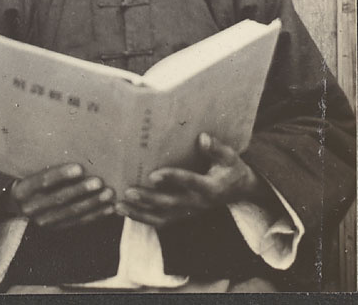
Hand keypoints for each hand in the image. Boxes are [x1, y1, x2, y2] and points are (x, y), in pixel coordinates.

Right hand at [1, 163, 114, 229]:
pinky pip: (79, 222)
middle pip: (59, 198)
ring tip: (108, 193)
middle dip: (81, 190)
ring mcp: (44, 221)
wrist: (20, 203)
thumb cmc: (31, 178)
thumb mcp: (32, 170)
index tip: (80, 168)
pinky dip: (96, 214)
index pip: (43, 181)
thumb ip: (47, 164)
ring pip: (72, 212)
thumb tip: (77, 150)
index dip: (61, 175)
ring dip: (92, 203)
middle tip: (99, 181)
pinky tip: (109, 207)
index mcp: (23, 190)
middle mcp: (31, 208)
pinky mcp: (57, 228)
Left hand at [116, 133, 265, 227]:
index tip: (153, 175)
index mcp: (210, 188)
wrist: (239, 189)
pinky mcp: (182, 215)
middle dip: (148, 198)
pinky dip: (141, 217)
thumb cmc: (231, 168)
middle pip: (170, 203)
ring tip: (118, 205)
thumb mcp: (229, 156)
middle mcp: (197, 203)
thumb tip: (202, 137)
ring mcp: (188, 212)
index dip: (172, 179)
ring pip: (161, 216)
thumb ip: (216, 148)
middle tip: (128, 191)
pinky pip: (160, 220)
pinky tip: (124, 210)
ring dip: (139, 212)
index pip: (189, 183)